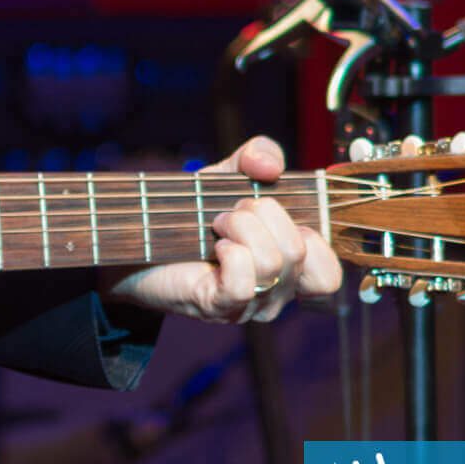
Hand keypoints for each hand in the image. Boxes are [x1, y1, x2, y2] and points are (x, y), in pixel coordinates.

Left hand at [102, 136, 342, 322]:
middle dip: (264, 214)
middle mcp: (276, 293)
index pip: (329, 275)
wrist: (135, 241)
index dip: (316, 237)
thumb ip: (256, 156)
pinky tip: (216, 245)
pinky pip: (245, 284)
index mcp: (289, 267)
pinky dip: (232, 254)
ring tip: (216, 224)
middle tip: (231, 211)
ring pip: (274, 263)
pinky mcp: (218, 307)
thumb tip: (271, 165)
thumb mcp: (227, 176)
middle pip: (300, 252)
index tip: (281, 212)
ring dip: (242, 228)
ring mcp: (249, 305)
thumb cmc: (188, 214)